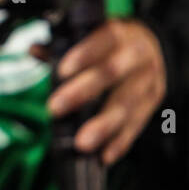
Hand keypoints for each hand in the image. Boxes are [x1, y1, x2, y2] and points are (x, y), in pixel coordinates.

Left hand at [33, 17, 165, 164]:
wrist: (152, 45)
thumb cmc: (112, 42)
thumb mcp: (92, 34)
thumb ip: (62, 44)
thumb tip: (34, 50)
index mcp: (120, 34)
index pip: (103, 40)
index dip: (83, 55)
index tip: (61, 72)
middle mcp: (138, 56)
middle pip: (111, 74)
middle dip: (81, 93)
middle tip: (55, 109)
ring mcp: (148, 80)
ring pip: (126, 104)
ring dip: (103, 126)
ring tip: (82, 143)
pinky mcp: (153, 102)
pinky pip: (137, 124)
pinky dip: (120, 142)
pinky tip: (104, 155)